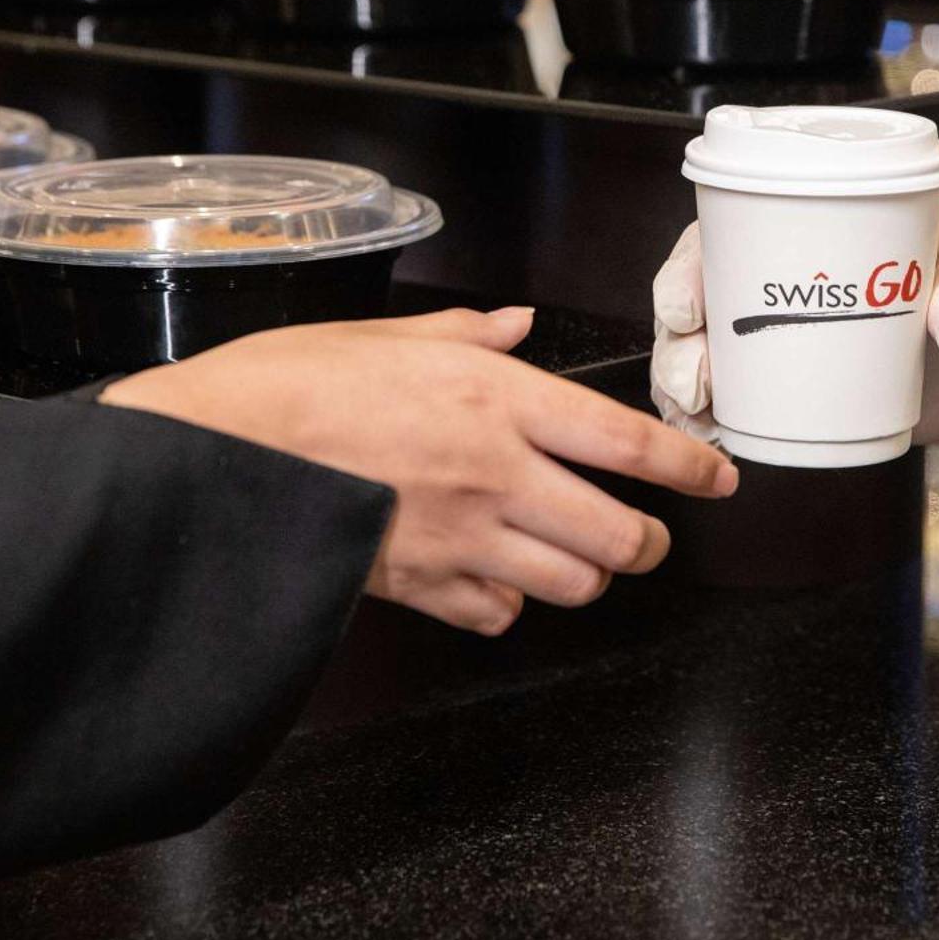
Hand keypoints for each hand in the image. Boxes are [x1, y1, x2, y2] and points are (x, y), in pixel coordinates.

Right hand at [103, 308, 737, 635]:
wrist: (219, 456)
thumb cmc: (293, 384)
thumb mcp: (389, 335)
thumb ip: (469, 334)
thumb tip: (515, 323)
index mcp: (498, 400)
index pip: (630, 443)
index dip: (692, 467)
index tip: (719, 478)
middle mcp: (496, 474)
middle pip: (619, 537)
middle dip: (648, 544)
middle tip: (646, 538)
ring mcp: (462, 539)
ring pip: (571, 586)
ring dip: (584, 577)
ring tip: (574, 559)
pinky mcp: (421, 588)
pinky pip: (497, 616)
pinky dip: (505, 606)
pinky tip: (491, 579)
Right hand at [654, 205, 938, 444]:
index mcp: (831, 228)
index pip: (732, 234)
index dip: (691, 266)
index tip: (687, 305)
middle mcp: (805, 283)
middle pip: (708, 305)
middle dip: (679, 344)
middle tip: (695, 379)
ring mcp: (812, 344)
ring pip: (719, 360)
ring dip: (688, 388)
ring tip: (695, 418)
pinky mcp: (831, 397)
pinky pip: (758, 409)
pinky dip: (724, 426)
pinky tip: (710, 444)